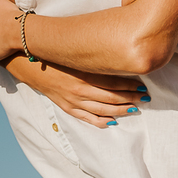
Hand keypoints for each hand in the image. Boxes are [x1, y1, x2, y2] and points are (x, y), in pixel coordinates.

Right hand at [10, 60, 149, 128]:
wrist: (32, 65)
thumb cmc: (57, 56)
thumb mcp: (78, 55)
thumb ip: (96, 59)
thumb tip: (118, 60)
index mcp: (84, 74)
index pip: (114, 82)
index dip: (130, 86)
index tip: (143, 86)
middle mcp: (80, 90)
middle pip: (111, 98)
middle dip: (131, 99)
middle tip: (145, 98)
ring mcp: (73, 101)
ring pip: (102, 110)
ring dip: (121, 111)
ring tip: (135, 109)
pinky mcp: (67, 107)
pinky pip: (87, 118)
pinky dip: (101, 121)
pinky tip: (113, 121)